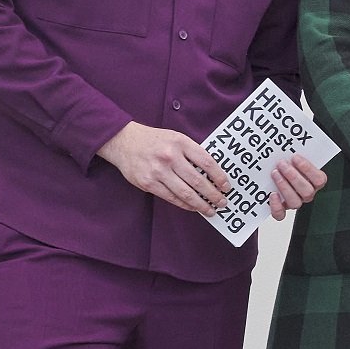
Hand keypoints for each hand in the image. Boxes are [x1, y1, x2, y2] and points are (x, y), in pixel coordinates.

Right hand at [99, 121, 229, 215]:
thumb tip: (213, 173)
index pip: (207, 162)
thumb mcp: (176, 138)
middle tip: (222, 202)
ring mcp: (158, 171)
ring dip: (201, 204)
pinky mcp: (148, 183)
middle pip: (198, 181)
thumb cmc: (154, 141)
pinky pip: (171, 198)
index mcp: (180, 143)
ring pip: (186, 193)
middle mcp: (169, 157)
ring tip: (211, 210)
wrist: (123, 141)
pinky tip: (194, 207)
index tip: (226, 186)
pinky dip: (185, 205)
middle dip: (213, 195)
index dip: (219, 177)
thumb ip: (192, 152)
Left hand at [266, 153, 326, 222]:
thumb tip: (292, 137)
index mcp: (315, 181)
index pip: (320, 179)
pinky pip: (281, 215)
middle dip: (293, 176)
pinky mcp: (281, 209)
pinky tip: (272, 194)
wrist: (275, 169)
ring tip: (275, 173)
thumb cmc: (286, 162)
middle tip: (281, 164)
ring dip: (284, 187)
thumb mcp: (293, 155)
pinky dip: (276, 206)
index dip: (308, 169)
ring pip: (296, 203)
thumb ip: (295, 151)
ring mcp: (295, 202)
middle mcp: (307, 193)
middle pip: (307, 191)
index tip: (295, 157)